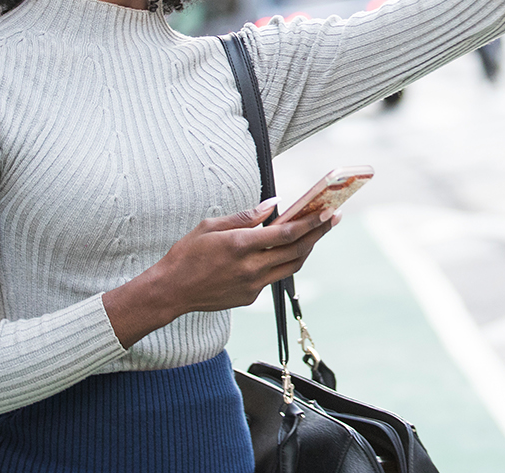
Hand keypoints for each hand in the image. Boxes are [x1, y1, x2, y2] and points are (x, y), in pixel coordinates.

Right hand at [103, 199, 337, 348]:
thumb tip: (273, 205)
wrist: (170, 292)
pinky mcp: (249, 298)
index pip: (287, 233)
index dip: (311, 223)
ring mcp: (252, 286)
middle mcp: (251, 268)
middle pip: (297, 251)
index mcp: (241, 246)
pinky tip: (285, 251)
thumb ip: (245, 216)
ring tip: (316, 234)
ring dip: (307, 249)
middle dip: (318, 233)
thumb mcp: (211, 226)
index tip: (328, 211)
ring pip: (291, 267)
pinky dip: (282, 263)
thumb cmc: (187, 254)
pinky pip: (273, 278)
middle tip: (333, 218)